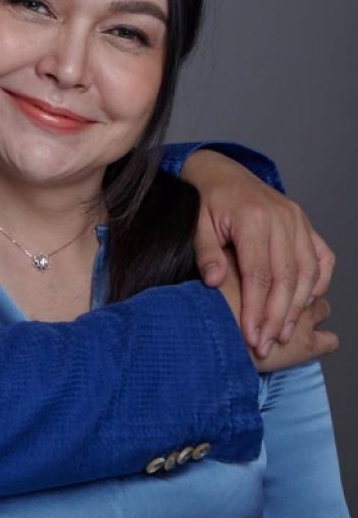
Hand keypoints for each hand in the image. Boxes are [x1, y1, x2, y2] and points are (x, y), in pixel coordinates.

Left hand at [182, 150, 334, 357]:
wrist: (220, 172)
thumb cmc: (205, 201)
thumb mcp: (196, 223)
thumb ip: (206, 252)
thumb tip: (213, 282)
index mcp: (252, 218)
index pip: (259, 274)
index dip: (256, 310)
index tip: (250, 337)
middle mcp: (281, 217)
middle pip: (286, 278)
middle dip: (277, 317)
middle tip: (265, 345)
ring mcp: (297, 218)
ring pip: (307, 272)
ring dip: (297, 307)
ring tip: (282, 334)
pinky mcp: (305, 223)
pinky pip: (322, 257)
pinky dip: (318, 283)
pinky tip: (304, 305)